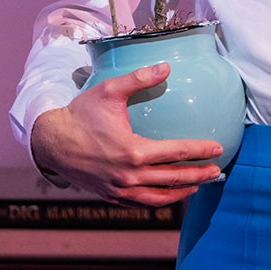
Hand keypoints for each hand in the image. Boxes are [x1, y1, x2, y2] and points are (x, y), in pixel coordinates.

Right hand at [30, 61, 224, 205]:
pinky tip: (171, 194)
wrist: (51, 143)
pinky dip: (161, 200)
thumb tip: (166, 66)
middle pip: (174, 178)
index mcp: (133, 151)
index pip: (178, 152)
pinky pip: (142, 203)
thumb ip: (139, 79)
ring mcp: (120, 190)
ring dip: (184, 191)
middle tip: (218, 171)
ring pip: (160, 197)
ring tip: (200, 184)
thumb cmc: (81, 115)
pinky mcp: (112, 197)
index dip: (201, 151)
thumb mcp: (109, 91)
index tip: (218, 148)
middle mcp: (129, 175)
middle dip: (200, 175)